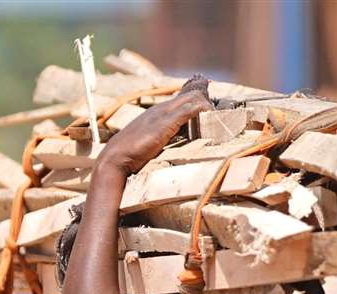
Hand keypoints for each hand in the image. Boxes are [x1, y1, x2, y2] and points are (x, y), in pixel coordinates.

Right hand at [95, 75, 214, 178]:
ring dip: (206, 102)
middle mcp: (161, 109)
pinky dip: (202, 110)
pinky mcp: (166, 123)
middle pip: (188, 94)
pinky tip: (211, 113)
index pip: (180, 97)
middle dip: (203, 93)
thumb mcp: (148, 143)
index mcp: (157, 113)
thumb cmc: (130, 154)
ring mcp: (163, 114)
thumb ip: (159, 140)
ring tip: (219, 108)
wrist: (116, 158)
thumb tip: (169, 144)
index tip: (206, 93)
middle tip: (218, 97)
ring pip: (191, 99)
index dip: (194, 93)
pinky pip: (188, 110)